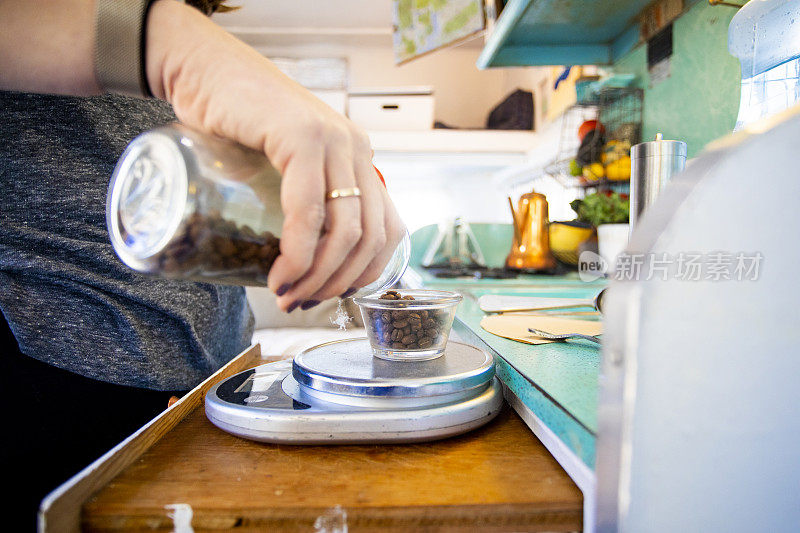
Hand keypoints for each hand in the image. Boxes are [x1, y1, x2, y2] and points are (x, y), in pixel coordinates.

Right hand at [146, 1, 405, 310]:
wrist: (203, 70)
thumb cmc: (235, 125)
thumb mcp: (281, 168)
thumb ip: (301, 200)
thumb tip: (298, 265)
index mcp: (359, 160)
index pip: (386, 230)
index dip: (362, 274)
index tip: (327, 297)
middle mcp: (356, 149)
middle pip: (370, 237)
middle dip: (336, 283)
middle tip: (300, 304)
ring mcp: (334, 141)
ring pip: (345, 230)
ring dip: (317, 276)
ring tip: (286, 295)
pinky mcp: (302, 137)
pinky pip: (309, 210)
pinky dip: (297, 251)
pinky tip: (281, 272)